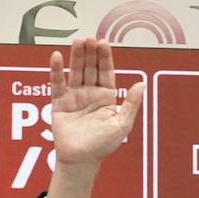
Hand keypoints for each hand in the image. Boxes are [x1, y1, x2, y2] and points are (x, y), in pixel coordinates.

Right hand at [47, 37, 145, 172]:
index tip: (103, 42)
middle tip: (89, 38)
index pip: (106, 72)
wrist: (82, 159)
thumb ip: (130, 103)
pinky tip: (57, 56)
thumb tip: (142, 84)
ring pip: (75, 72)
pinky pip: (57, 84)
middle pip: (90, 68)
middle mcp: (90, 94)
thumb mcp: (122, 124)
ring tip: (77, 41)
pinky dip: (56, 70)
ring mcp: (74, 97)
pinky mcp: (59, 103)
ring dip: (76, 56)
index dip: (104, 57)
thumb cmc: (103, 145)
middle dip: (90, 53)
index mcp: (106, 97)